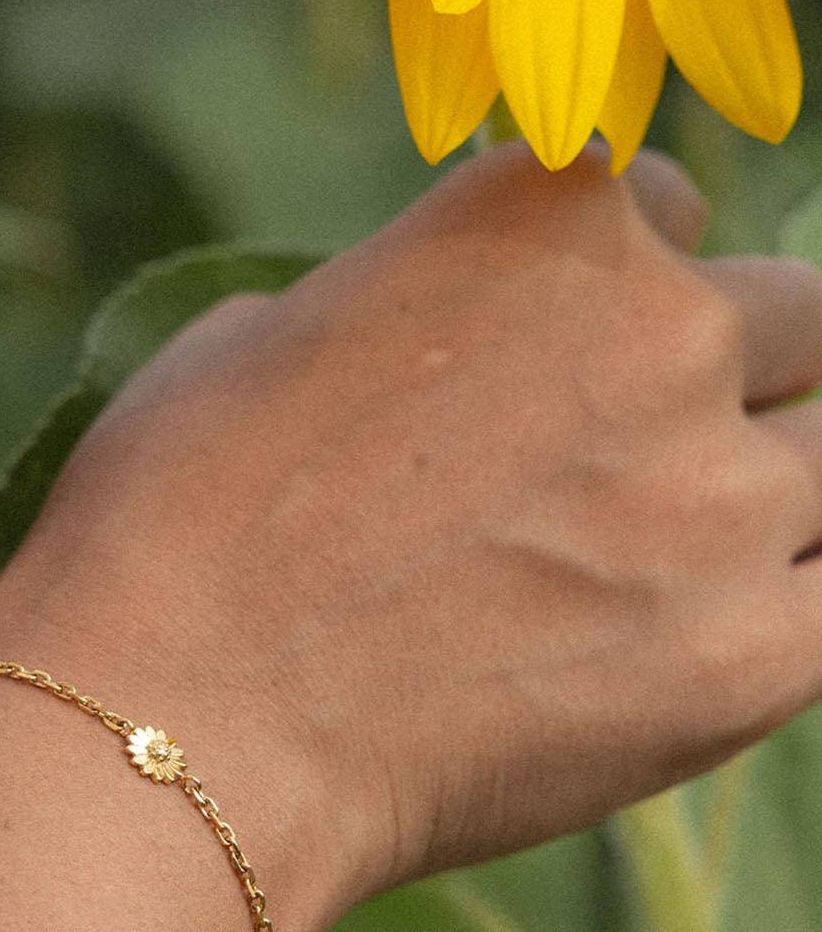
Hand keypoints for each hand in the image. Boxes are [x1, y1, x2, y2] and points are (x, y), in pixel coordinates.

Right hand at [0, 145, 821, 931]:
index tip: (580, 351)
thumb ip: (408, 307)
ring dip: (757, 500)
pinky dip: (781, 612)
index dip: (624, 284)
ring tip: (651, 569)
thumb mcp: (264, 338)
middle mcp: (663, 324)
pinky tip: (696, 641)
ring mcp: (722, 493)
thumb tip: (444, 339)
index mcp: (543, 212)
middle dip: (733, 372)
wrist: (173, 723)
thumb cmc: (175, 522)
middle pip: (799, 317)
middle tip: (632, 462)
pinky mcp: (755, 658)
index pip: (672, 208)